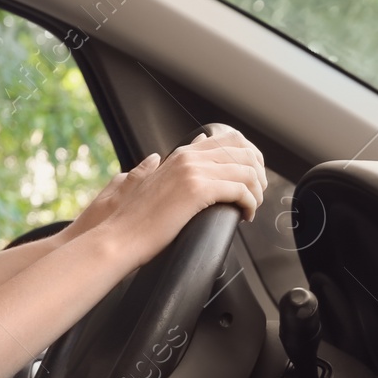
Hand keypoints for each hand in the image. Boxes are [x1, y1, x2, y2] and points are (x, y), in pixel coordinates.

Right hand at [76, 126, 266, 270]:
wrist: (119, 238)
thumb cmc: (131, 221)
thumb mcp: (145, 185)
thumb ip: (154, 169)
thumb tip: (154, 158)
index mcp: (179, 155)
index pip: (227, 139)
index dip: (248, 155)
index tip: (251, 175)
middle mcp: (188, 158)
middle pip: (243, 151)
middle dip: (258, 171)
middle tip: (257, 193)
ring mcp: (193, 172)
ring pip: (246, 171)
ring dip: (257, 190)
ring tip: (252, 206)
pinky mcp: (198, 191)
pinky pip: (241, 190)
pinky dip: (250, 203)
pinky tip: (245, 215)